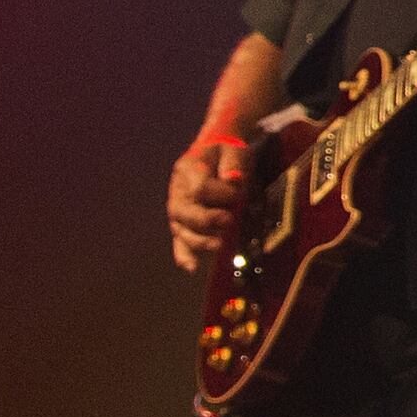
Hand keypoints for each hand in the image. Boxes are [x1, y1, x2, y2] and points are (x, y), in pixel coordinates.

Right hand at [167, 136, 254, 274]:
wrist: (215, 152)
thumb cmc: (226, 152)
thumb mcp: (233, 149)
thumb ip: (233, 163)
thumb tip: (234, 180)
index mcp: (188, 169)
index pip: (201, 188)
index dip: (222, 192)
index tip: (239, 187)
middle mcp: (178, 190)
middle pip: (185, 212)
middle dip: (206, 220)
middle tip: (228, 220)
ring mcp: (178, 208)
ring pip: (181, 230)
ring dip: (199, 241)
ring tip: (218, 246)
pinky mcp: (183, 223)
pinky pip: (179, 240)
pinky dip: (184, 254)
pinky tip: (191, 268)